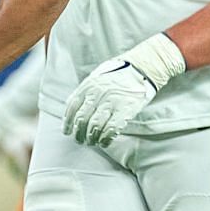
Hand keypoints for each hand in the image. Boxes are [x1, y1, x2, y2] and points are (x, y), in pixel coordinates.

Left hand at [63, 33, 185, 146]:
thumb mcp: (97, 77)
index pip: (72, 107)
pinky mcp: (125, 110)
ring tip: (92, 142)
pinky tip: (104, 142)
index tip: (67, 131)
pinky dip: (105, 139)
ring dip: (91, 138)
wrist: (142, 68)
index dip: (67, 122)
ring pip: (95, 126)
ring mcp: (112, 102)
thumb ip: (85, 92)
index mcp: (88, 86)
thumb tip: (73, 108)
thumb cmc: (118, 74)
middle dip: (79, 134)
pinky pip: (111, 129)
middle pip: (82, 119)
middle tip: (80, 140)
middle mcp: (98, 94)